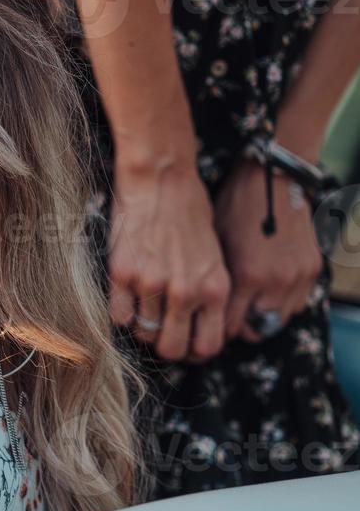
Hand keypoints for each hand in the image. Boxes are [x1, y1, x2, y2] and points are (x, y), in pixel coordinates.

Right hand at [106, 161, 230, 360]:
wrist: (162, 179)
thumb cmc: (190, 211)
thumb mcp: (214, 256)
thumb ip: (207, 291)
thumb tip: (195, 323)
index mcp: (215, 289)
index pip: (207, 346)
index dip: (192, 350)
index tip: (183, 340)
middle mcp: (186, 292)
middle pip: (171, 348)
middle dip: (163, 343)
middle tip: (158, 329)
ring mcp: (152, 284)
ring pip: (142, 333)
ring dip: (140, 325)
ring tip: (141, 305)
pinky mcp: (122, 273)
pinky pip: (118, 315)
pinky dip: (120, 312)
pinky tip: (124, 296)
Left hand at [214, 159, 321, 343]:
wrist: (270, 180)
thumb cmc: (232, 207)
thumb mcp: (213, 244)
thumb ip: (212, 279)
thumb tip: (197, 305)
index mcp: (245, 277)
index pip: (227, 326)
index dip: (213, 329)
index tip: (204, 325)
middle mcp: (275, 282)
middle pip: (255, 330)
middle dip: (238, 329)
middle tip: (225, 321)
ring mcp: (297, 277)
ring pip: (278, 321)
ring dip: (261, 319)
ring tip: (246, 308)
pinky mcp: (312, 270)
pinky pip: (297, 304)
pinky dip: (281, 305)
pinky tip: (265, 294)